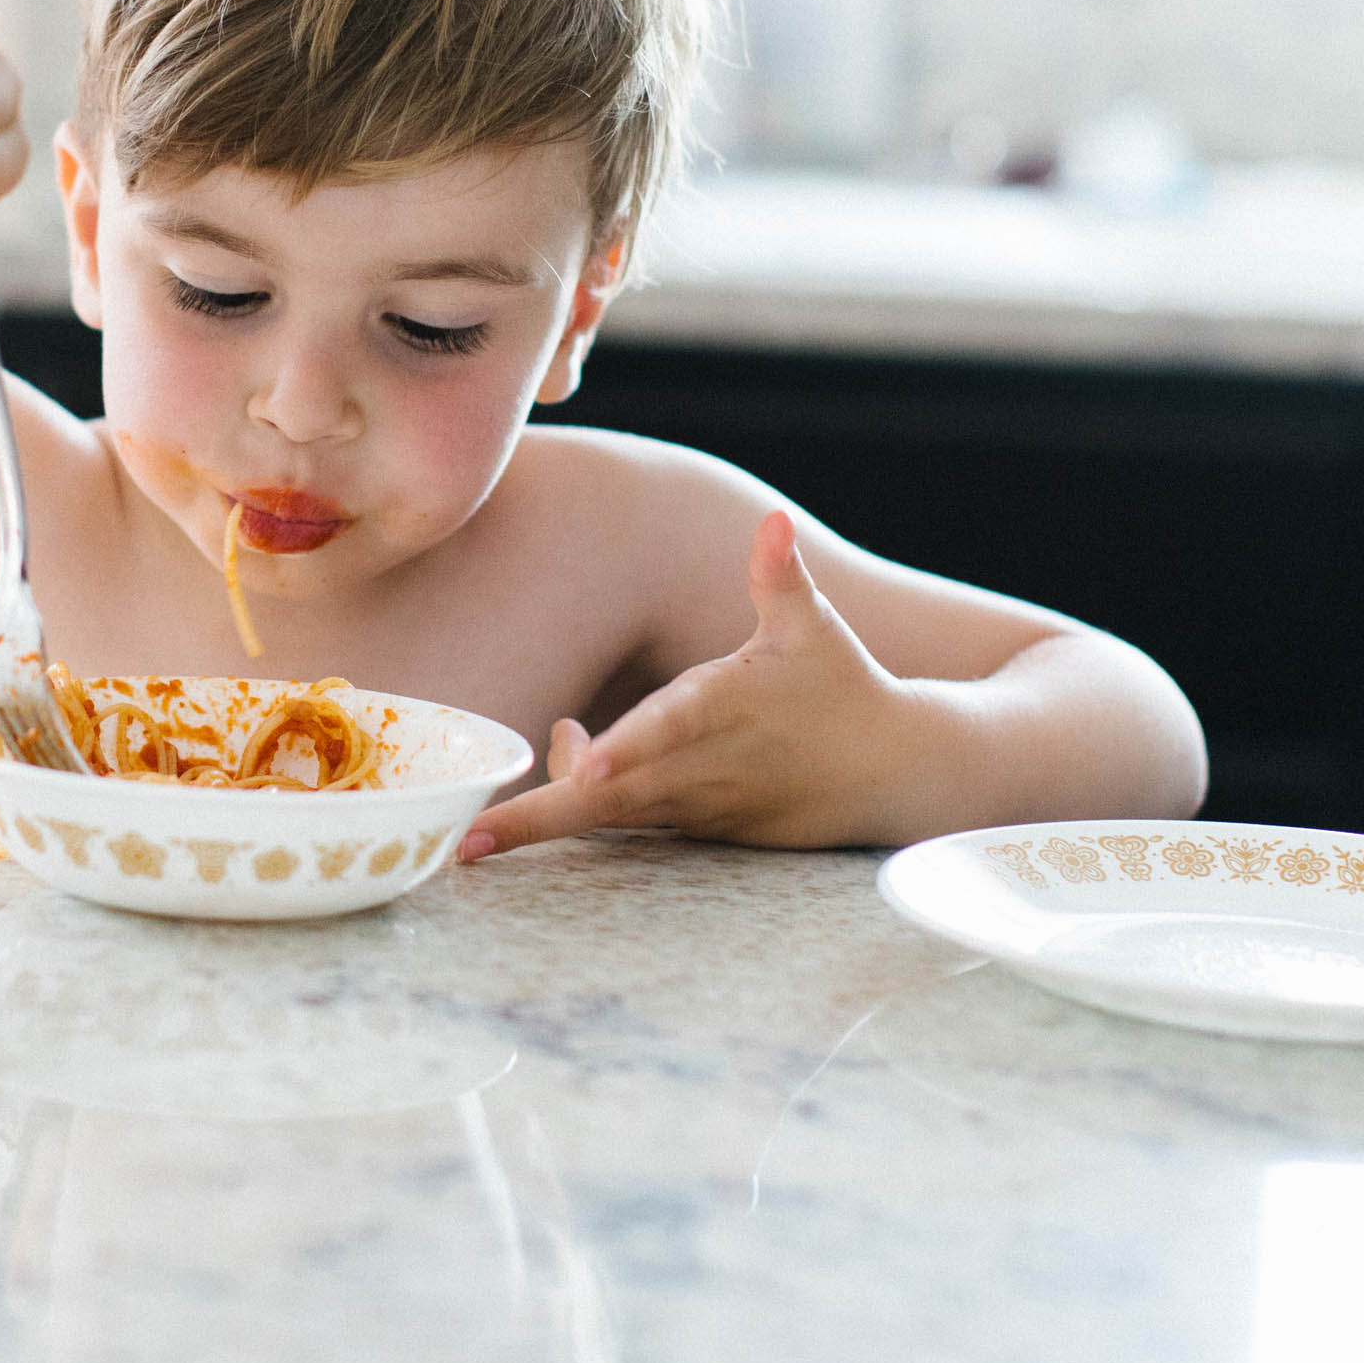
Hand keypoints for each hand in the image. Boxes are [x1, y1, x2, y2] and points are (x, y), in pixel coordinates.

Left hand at [461, 513, 924, 857]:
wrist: (894, 772)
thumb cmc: (844, 685)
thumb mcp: (813, 626)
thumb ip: (779, 576)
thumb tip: (772, 522)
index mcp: (729, 706)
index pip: (670, 728)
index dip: (627, 748)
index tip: (586, 767)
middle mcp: (706, 763)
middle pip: (614, 795)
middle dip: (539, 818)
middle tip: (469, 839)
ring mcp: (701, 804)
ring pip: (614, 812)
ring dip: (551, 806)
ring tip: (488, 803)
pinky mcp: (701, 829)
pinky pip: (633, 822)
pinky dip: (591, 803)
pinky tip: (569, 766)